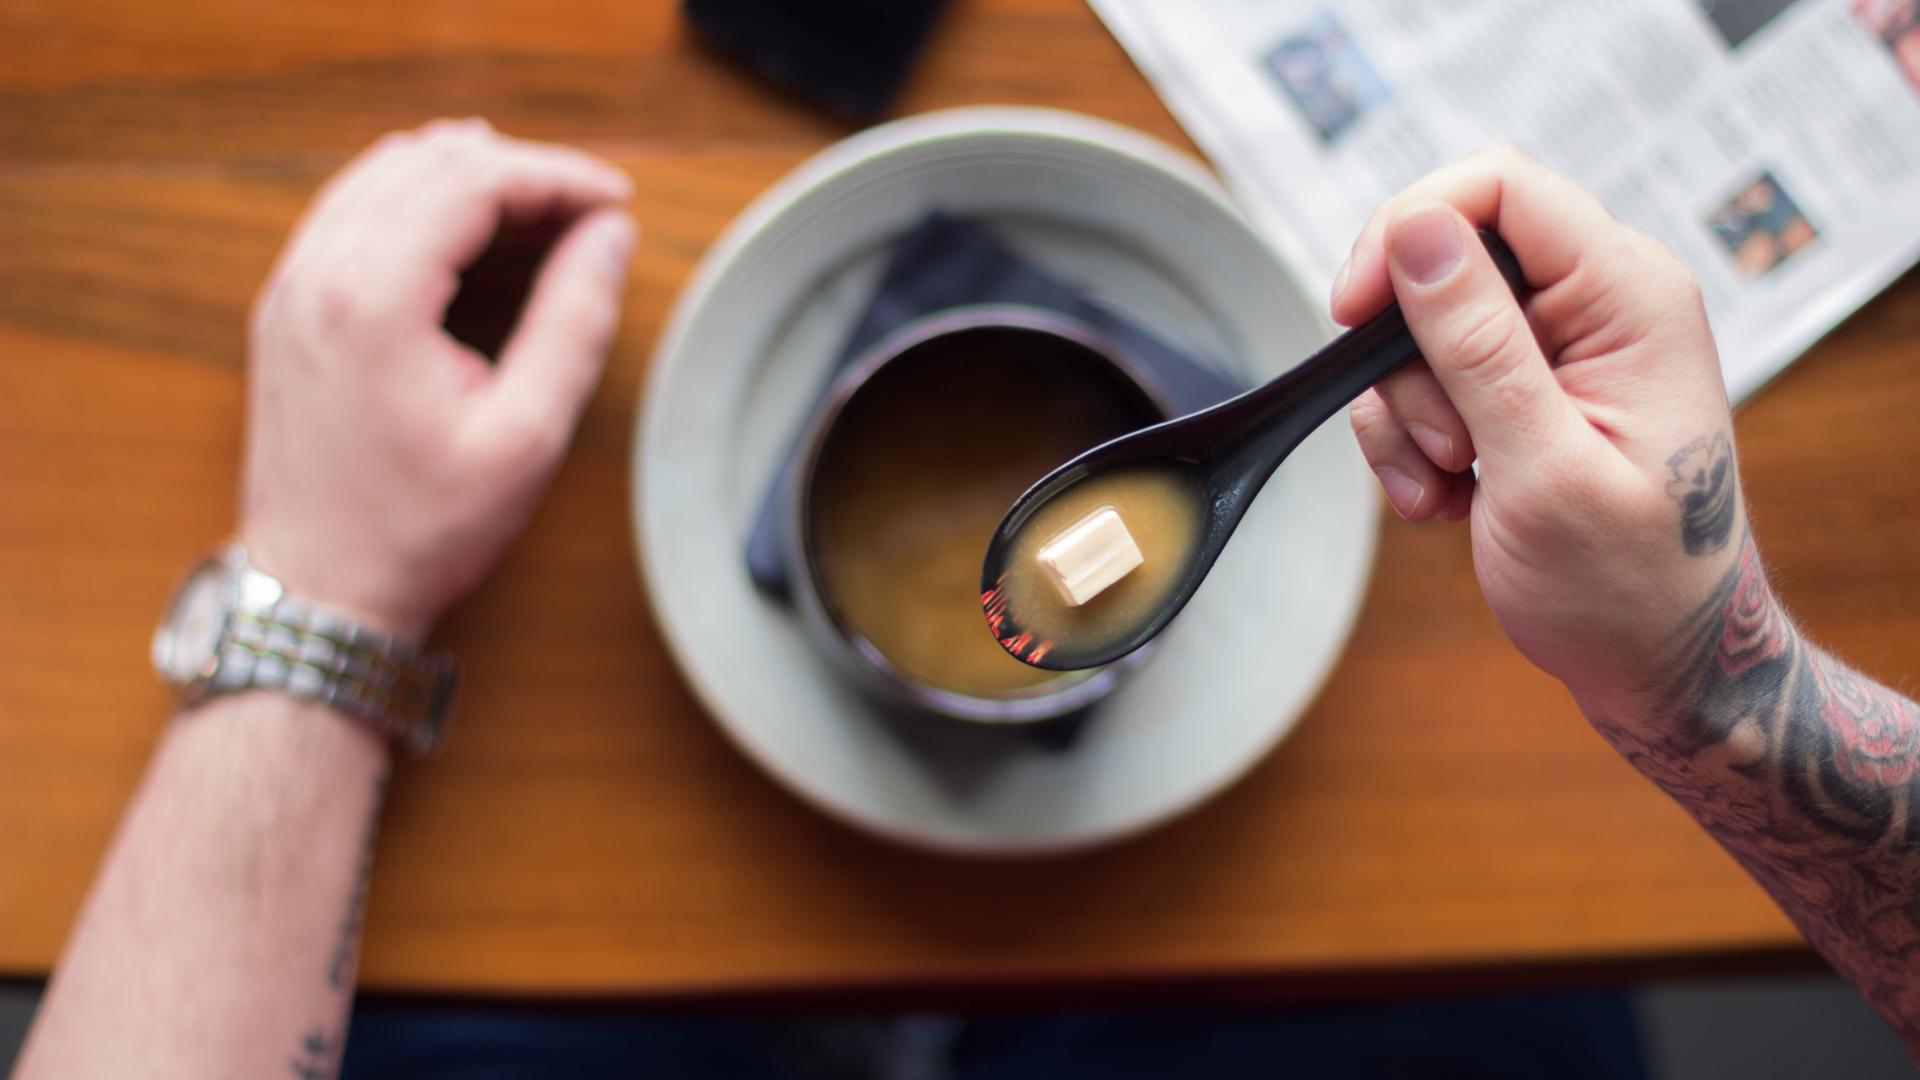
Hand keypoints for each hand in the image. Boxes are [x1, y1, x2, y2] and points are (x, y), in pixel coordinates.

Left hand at [239, 119, 634, 640]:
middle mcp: (317, 273)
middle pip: (427, 161)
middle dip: (518, 169)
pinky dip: (417, 198)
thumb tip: (608, 235)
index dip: (555, 175)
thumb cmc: (422, 529)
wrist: (320, 590)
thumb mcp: (527, 435)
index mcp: (372, 297)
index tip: (616, 200)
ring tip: (539, 213)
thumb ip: (574, 320)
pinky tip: (466, 231)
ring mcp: (291, 287)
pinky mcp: (286, 308)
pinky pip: (350, 208)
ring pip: (382, 173)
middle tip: (588, 210)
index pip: (471, 180)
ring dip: (466, 175)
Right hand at [1336, 147, 1738, 705]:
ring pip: (1418, 328)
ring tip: (1455, 488)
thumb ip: (1478, 344)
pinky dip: (1411, 445)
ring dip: (1407, 417)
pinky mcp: (1519, 389)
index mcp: (1629, 296)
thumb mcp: (1544, 468)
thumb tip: (1415, 228)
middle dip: (1406, 357)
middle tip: (1443, 443)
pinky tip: (1449, 501)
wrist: (1657, 667)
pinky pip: (1421, 381)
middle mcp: (1596, 303)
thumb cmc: (1631, 587)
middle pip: (1444, 256)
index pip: (1498, 186)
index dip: (1408, 227)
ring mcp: (1556, 347)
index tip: (1353, 312)